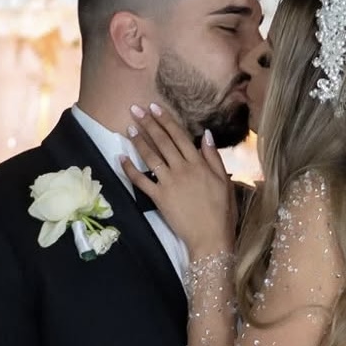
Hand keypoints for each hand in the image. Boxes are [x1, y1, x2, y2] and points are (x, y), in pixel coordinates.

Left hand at [120, 103, 234, 254]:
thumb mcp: (225, 182)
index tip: (155, 107)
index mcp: (199, 165)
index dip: (166, 121)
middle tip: (135, 109)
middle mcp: (182, 169)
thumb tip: (207, 135)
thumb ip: (214, 158)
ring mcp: (169, 183)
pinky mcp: (159, 198)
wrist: (211, 238)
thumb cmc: (222, 212)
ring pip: (151, 157)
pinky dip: (130, 169)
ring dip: (138, 141)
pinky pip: (141, 181)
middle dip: (148, 124)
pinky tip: (121, 159)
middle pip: (163, 142)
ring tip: (128, 128)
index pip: (180, 136)